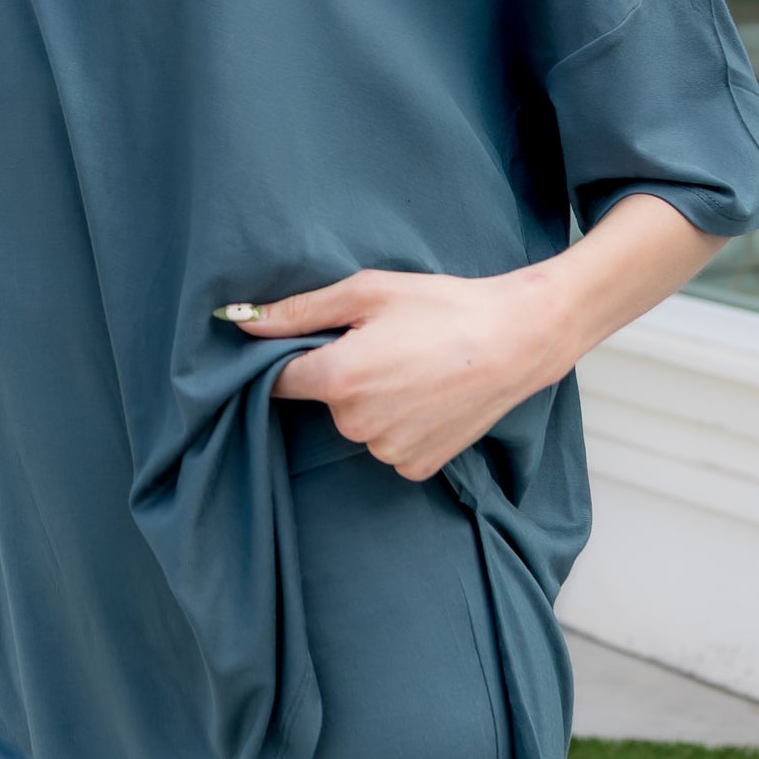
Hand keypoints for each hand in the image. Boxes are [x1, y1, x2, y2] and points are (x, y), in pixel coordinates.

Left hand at [221, 266, 576, 480]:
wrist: (517, 340)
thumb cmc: (442, 306)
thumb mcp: (367, 291)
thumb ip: (298, 311)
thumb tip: (241, 322)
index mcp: (338, 379)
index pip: (279, 379)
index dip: (292, 357)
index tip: (318, 341)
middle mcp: (356, 424)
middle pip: (325, 400)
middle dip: (342, 374)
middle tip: (386, 343)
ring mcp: (387, 451)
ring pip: (358, 424)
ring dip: (373, 401)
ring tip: (415, 367)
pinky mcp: (417, 467)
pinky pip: (389, 445)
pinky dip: (401, 423)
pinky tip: (429, 394)